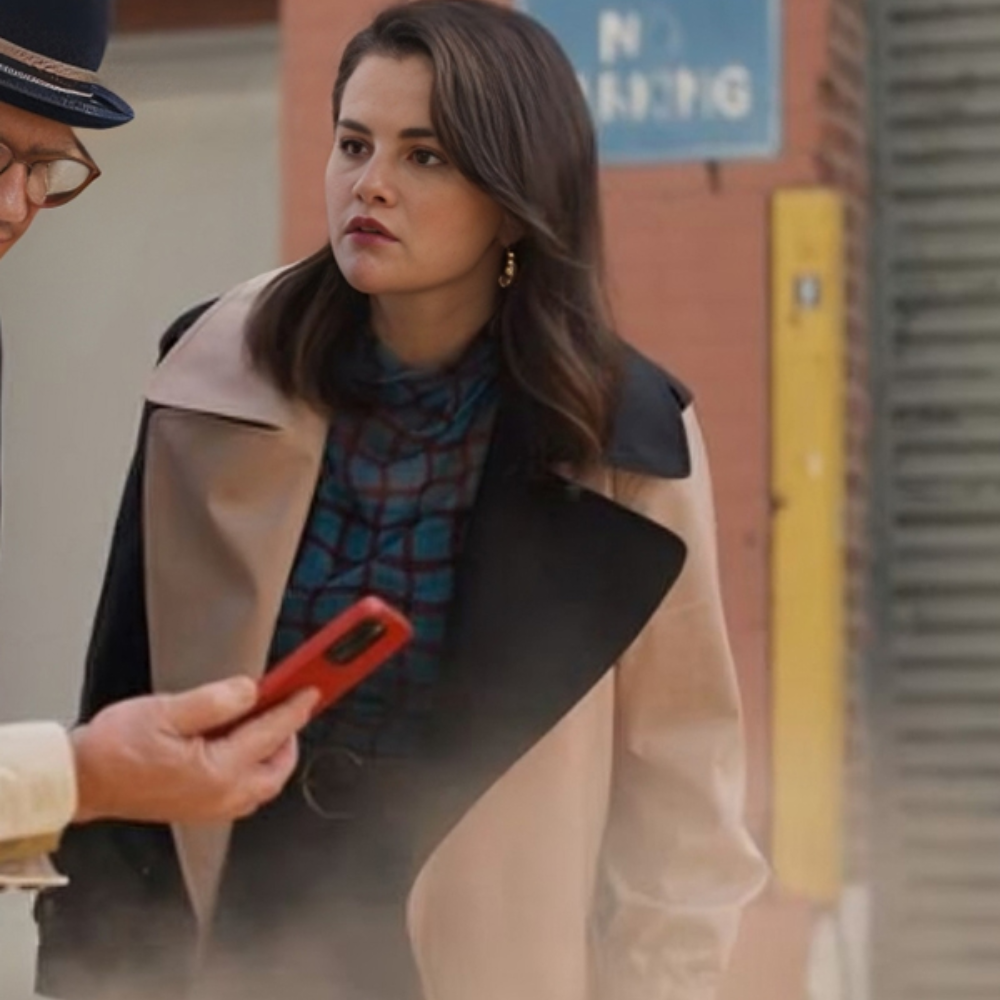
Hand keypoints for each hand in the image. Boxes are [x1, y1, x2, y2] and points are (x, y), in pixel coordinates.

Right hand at [69, 678, 318, 824]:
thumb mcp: (167, 711)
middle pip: (277, 768)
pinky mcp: (199, 809)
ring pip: (263, 784)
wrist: (81, 781)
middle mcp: (221, 796)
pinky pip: (243, 792)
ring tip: (269, 724)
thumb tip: (249, 691)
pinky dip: (253, 769)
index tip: (311, 690)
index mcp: (218, 771)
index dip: (294, 708)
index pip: (271, 734)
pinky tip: (242, 747)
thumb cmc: (113, 749)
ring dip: (273, 755)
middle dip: (289, 737)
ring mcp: (211, 807)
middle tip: (291, 708)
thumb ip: (214, 701)